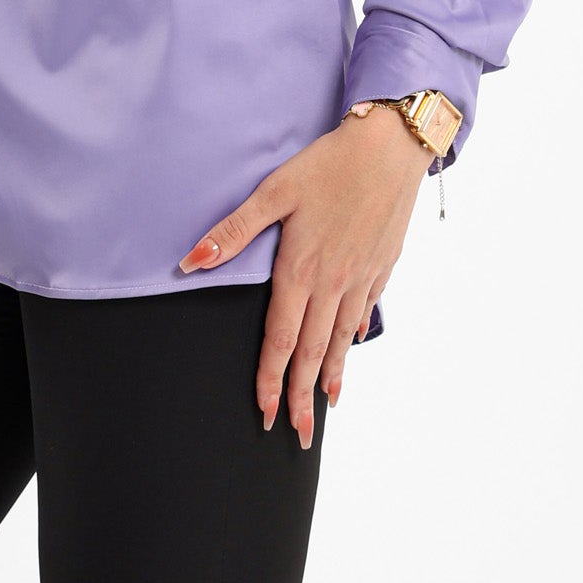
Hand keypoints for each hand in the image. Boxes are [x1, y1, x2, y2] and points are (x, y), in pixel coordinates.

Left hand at [177, 107, 429, 448]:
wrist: (391, 148)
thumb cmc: (328, 164)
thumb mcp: (275, 191)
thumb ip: (234, 231)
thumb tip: (191, 261)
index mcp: (301, 269)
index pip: (280, 339)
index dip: (270, 379)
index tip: (264, 412)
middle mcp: (333, 282)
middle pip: (312, 352)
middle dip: (302, 396)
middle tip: (296, 435)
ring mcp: (361, 277)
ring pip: (340, 339)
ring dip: (330, 376)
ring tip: (325, 407)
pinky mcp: (381, 264)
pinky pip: (363, 312)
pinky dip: (353, 338)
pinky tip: (348, 348)